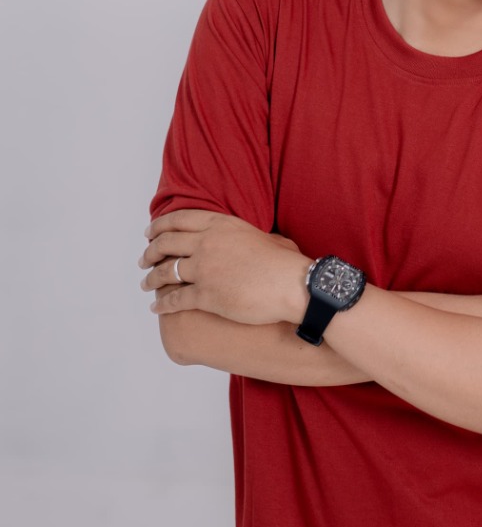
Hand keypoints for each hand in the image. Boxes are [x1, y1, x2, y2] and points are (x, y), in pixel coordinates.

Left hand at [140, 211, 309, 325]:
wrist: (293, 285)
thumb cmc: (283, 263)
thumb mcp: (259, 235)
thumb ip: (239, 234)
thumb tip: (236, 238)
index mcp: (221, 225)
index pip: (179, 220)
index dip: (160, 226)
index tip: (150, 233)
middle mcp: (207, 243)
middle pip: (167, 243)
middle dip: (151, 252)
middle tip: (144, 259)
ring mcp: (205, 269)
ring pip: (166, 272)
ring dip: (151, 279)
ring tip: (146, 284)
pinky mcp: (206, 295)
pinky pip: (175, 299)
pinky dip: (162, 304)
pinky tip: (156, 307)